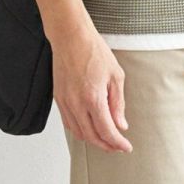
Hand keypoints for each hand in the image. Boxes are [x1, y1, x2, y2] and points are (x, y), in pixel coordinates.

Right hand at [52, 28, 132, 152]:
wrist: (70, 36)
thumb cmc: (94, 51)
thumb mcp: (115, 75)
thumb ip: (118, 103)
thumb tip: (121, 125)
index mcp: (93, 98)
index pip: (106, 131)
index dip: (117, 143)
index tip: (126, 147)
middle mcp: (76, 104)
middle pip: (91, 137)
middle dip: (106, 145)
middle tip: (118, 146)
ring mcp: (65, 102)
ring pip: (78, 133)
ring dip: (93, 140)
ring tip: (106, 139)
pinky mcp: (58, 98)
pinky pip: (68, 123)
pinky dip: (80, 130)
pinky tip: (90, 128)